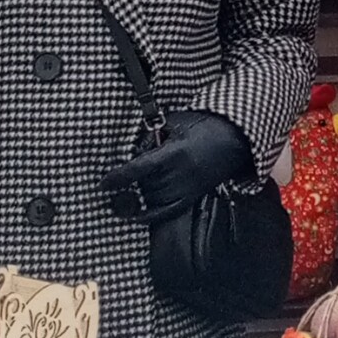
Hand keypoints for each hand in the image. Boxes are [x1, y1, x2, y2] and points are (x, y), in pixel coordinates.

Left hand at [101, 109, 255, 221]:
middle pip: (145, 184)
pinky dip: (150, 215)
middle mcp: (182, 174)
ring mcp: (188, 187)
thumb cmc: (204, 124)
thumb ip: (152, 136)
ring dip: (139, 193)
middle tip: (121, 175)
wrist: (234, 136)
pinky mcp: (193, 195)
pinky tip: (136, 215)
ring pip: (153, 198)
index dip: (119, 178)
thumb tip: (133, 150)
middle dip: (130, 180)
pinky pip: (168, 211)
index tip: (103, 184)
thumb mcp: (174, 121)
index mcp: (176, 152)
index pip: (140, 169)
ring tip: (131, 187)